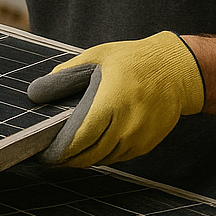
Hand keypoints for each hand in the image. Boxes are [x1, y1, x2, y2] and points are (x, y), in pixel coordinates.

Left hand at [27, 32, 203, 165]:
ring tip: (68, 152)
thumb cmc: (134, 60)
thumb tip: (37, 92)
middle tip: (51, 156)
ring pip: (103, 158)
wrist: (178, 70)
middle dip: (67, 158)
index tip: (44, 154)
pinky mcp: (146, 144)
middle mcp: (125, 127)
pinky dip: (103, 154)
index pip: (79, 140)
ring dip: (85, 157)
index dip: (59, 151)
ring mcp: (137, 138)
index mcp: (110, 104)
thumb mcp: (97, 57)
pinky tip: (93, 145)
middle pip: (89, 155)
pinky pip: (118, 156)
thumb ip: (66, 75)